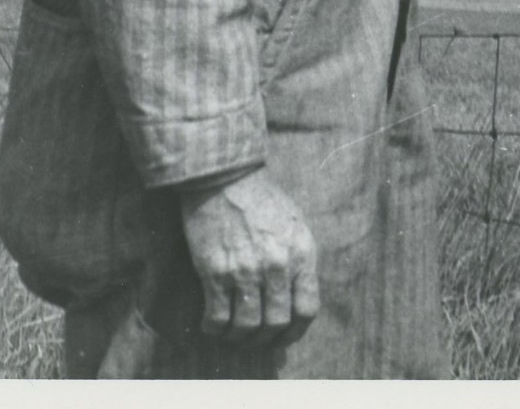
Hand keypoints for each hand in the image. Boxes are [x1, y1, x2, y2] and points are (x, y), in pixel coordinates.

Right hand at [178, 170, 319, 345]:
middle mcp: (278, 266)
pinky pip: (218, 317)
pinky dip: (215, 328)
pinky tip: (212, 325)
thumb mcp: (296, 226)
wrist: (227, 179)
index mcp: (302, 254)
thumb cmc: (263, 201)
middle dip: (265, 339)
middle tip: (254, 338)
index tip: (283, 337)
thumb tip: (296, 296)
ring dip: (238, 338)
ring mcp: (247, 271)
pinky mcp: (216, 272)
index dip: (295, 332)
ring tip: (232, 334)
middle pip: (276, 323)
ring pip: (247, 326)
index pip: (307, 310)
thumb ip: (299, 261)